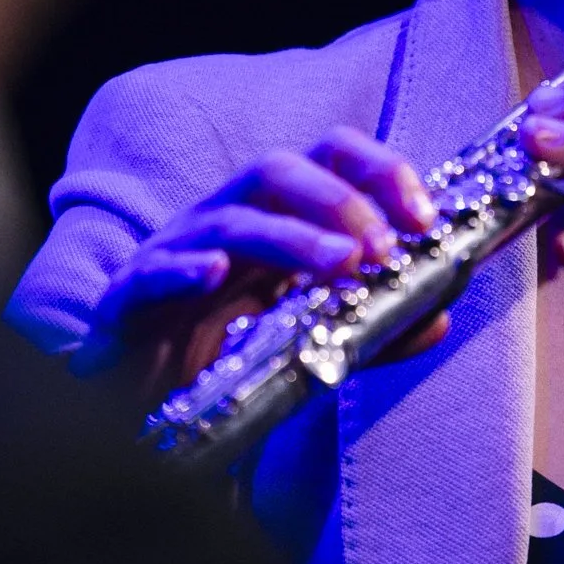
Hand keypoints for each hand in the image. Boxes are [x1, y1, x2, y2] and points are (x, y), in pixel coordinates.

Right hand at [77, 126, 447, 397]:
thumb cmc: (223, 354)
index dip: (380, 172)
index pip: (328, 159)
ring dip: (292, 237)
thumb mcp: (316, 340)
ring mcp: (174, 255)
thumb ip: (375, 327)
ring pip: (230, 220)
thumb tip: (435, 317)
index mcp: (272, 217)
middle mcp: (224, 221)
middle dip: (341, 201)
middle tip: (387, 249)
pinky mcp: (128, 301)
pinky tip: (216, 274)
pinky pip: (151, 273)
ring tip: (343, 264)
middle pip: (279, 171)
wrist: (137, 404)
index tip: (427, 218)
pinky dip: (185, 269)